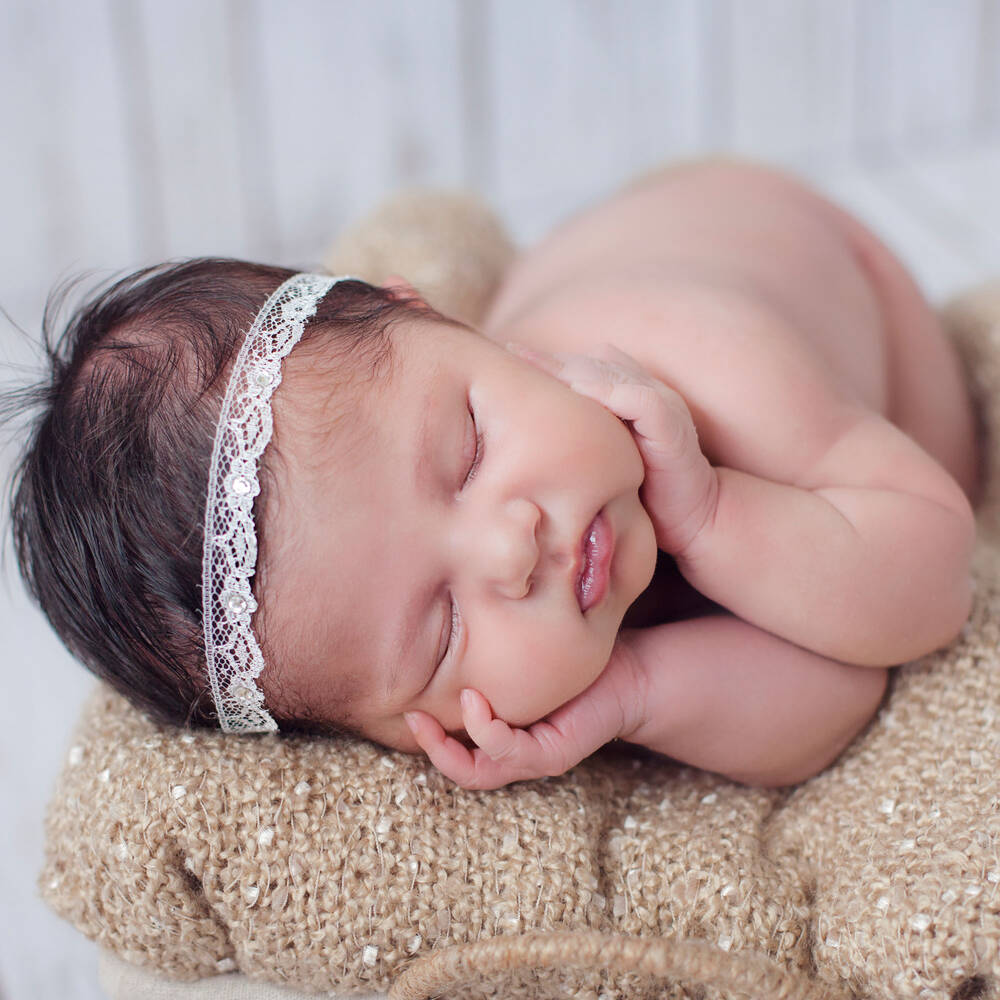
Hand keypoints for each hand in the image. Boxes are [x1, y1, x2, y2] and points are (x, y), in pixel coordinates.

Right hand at [403, 634, 645, 788]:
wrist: (632, 673)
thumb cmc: (578, 661)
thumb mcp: (522, 653)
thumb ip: (490, 649)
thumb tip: (448, 615)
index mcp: (505, 735)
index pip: (453, 748)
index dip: (426, 733)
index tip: (406, 699)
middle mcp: (516, 754)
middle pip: (460, 770)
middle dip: (429, 747)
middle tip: (407, 714)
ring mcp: (534, 759)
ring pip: (479, 771)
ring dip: (450, 745)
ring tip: (442, 705)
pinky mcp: (553, 755)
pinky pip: (509, 753)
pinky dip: (486, 733)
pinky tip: (473, 701)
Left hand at [507, 342, 717, 556]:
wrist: (694, 519)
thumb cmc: (644, 495)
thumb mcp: (601, 463)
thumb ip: (577, 444)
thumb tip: (527, 443)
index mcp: (626, 396)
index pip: (580, 366)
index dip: (545, 361)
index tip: (508, 356)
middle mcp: (643, 390)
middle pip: (589, 362)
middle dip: (550, 359)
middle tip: (510, 352)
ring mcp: (659, 403)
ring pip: (611, 371)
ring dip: (570, 368)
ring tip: (531, 364)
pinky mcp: (670, 425)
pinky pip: (639, 399)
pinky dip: (609, 391)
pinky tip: (577, 390)